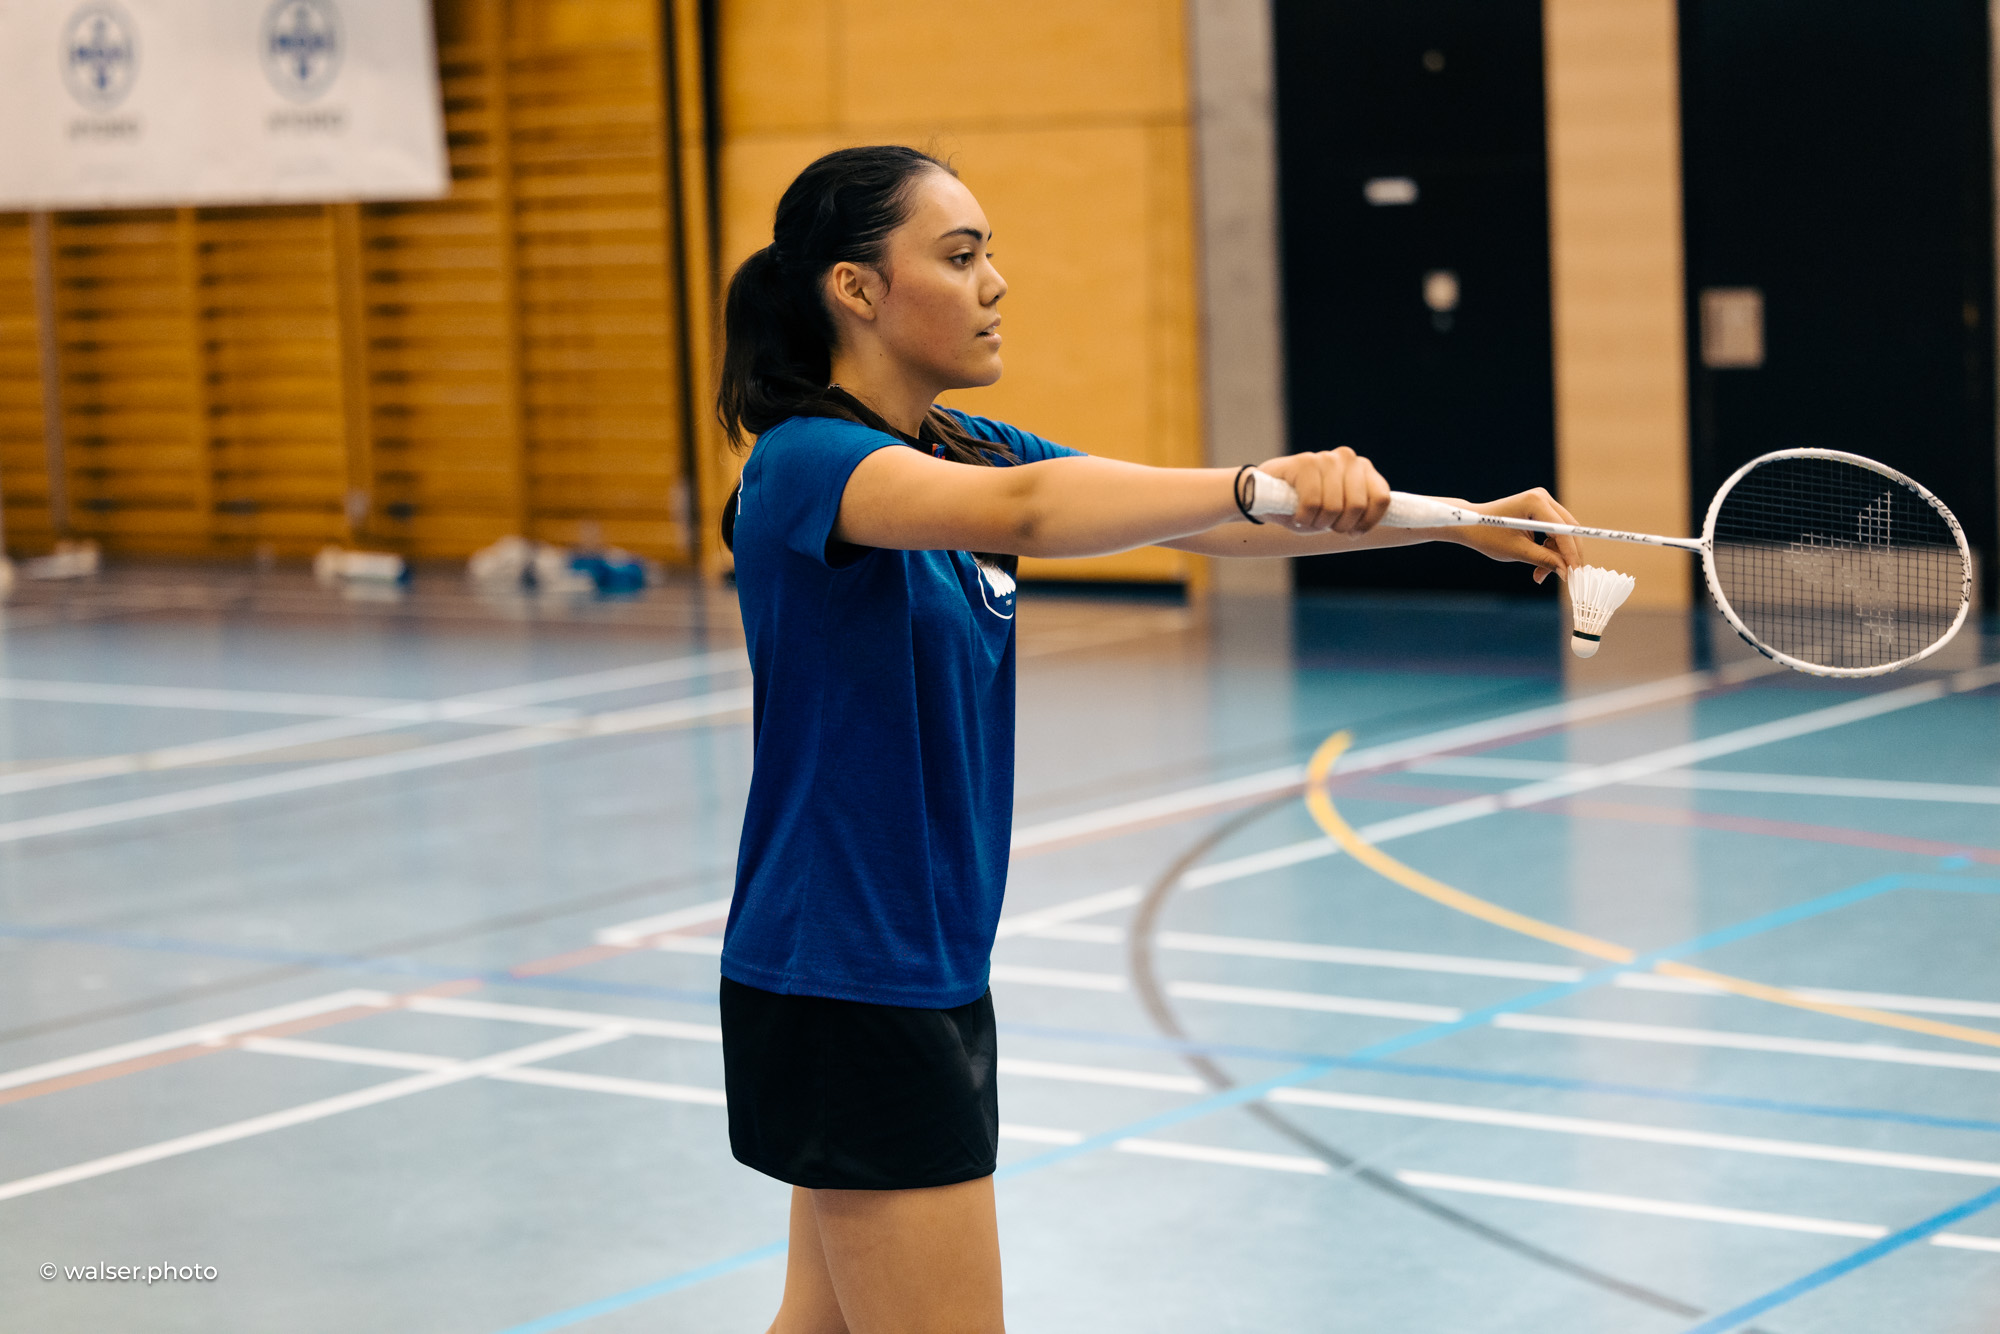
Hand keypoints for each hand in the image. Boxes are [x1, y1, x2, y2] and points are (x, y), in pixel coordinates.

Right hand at [1255, 448, 1390, 533]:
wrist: (1261, 495)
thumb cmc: (1304, 506)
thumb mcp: (1336, 512)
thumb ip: (1358, 514)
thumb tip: (1392, 527)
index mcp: (1362, 470)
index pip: (1382, 498)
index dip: (1368, 523)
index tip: (1352, 534)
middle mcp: (1348, 459)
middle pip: (1357, 505)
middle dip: (1339, 525)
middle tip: (1323, 525)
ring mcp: (1327, 459)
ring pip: (1334, 506)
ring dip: (1318, 523)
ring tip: (1307, 518)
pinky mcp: (1305, 462)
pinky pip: (1312, 503)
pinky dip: (1303, 517)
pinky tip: (1295, 514)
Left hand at [1446, 487, 1579, 583]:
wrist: (1472, 526)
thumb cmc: (1488, 536)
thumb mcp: (1517, 551)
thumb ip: (1543, 559)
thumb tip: (1566, 572)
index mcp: (1535, 502)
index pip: (1562, 529)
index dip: (1570, 553)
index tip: (1574, 573)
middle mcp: (1543, 497)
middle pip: (1568, 530)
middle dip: (1566, 556)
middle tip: (1563, 577)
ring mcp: (1544, 503)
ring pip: (1563, 534)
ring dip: (1556, 556)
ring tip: (1539, 575)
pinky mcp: (1542, 511)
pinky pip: (1556, 533)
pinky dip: (1550, 550)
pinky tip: (1539, 566)